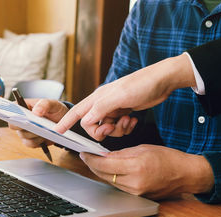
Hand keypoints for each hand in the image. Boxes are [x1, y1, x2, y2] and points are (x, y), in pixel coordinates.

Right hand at [9, 99, 68, 147]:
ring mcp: (24, 131)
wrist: (63, 122)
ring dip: (34, 134)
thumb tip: (36, 112)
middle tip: (34, 125)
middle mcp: (20, 119)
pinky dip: (38, 141)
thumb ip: (44, 104)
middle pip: (14, 125)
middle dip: (23, 126)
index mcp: (22, 106)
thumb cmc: (55, 110)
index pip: (11, 109)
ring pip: (23, 136)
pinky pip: (30, 144)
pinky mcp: (30, 140)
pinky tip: (45, 137)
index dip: (10, 113)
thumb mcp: (52, 104)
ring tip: (45, 130)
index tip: (17, 116)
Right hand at [55, 53, 195, 140]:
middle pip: (92, 125)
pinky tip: (133, 120)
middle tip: (111, 128)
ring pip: (107, 128)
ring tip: (128, 121)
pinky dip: (125, 127)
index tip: (58, 132)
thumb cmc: (142, 84)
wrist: (162, 81)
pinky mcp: (124, 112)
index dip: (66, 122)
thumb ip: (101, 109)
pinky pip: (118, 127)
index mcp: (98, 98)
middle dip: (102, 131)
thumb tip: (86, 122)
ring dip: (117, 130)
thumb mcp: (120, 97)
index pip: (77, 112)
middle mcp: (103, 103)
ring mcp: (114, 108)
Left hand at [79, 144, 213, 199]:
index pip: (104, 164)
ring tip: (97, 161)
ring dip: (101, 172)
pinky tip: (110, 171)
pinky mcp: (138, 197)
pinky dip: (112, 178)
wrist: (186, 175)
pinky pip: (119, 186)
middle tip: (87, 156)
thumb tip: (103, 156)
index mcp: (136, 166)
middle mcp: (135, 182)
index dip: (91, 159)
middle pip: (104, 175)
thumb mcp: (143, 148)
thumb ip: (121, 154)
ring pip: (110, 181)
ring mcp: (136, 192)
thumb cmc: (169, 158)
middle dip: (93, 165)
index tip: (84, 153)